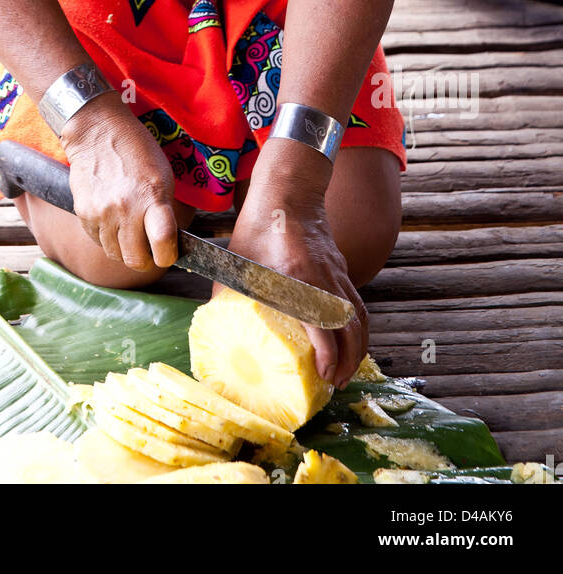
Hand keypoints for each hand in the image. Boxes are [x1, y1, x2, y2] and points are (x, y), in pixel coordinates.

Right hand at [60, 92, 178, 271]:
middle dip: (146, 260)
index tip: (168, 253)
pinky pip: (98, 242)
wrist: (97, 132)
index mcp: (151, 196)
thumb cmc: (136, 151)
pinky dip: (107, 238)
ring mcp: (102, 213)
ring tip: (130, 230)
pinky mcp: (83, 214)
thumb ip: (165, 210)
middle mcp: (125, 208)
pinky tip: (113, 220)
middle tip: (149, 250)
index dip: (168, 256)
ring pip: (115, 255)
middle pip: (136, 260)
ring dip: (124, 250)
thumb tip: (167, 242)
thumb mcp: (162, 175)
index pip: (162, 243)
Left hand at [225, 189, 367, 390]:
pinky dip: (357, 326)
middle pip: (350, 325)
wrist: (288, 191)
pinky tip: (349, 340)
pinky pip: (357, 302)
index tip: (324, 374)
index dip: (328, 353)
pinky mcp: (341, 268)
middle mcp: (325, 276)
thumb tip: (216, 329)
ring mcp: (337, 271)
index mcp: (298, 276)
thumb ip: (227, 297)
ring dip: (357, 346)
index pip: (323, 322)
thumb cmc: (259, 225)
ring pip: (359, 315)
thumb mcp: (236, 262)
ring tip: (346, 370)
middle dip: (348, 360)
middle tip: (337, 383)